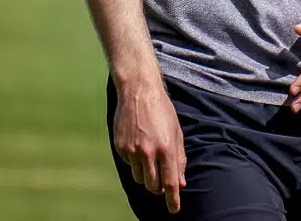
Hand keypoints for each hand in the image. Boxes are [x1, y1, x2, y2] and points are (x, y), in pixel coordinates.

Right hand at [113, 78, 185, 213]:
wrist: (139, 92)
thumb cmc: (162, 111)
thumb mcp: (177, 132)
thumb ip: (179, 158)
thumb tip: (180, 182)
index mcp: (167, 147)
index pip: (170, 181)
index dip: (172, 199)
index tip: (174, 210)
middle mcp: (149, 152)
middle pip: (152, 185)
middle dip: (158, 188)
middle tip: (162, 183)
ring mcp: (132, 151)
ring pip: (139, 178)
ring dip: (146, 175)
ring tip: (151, 158)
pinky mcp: (120, 148)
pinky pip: (128, 165)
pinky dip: (135, 162)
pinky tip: (139, 145)